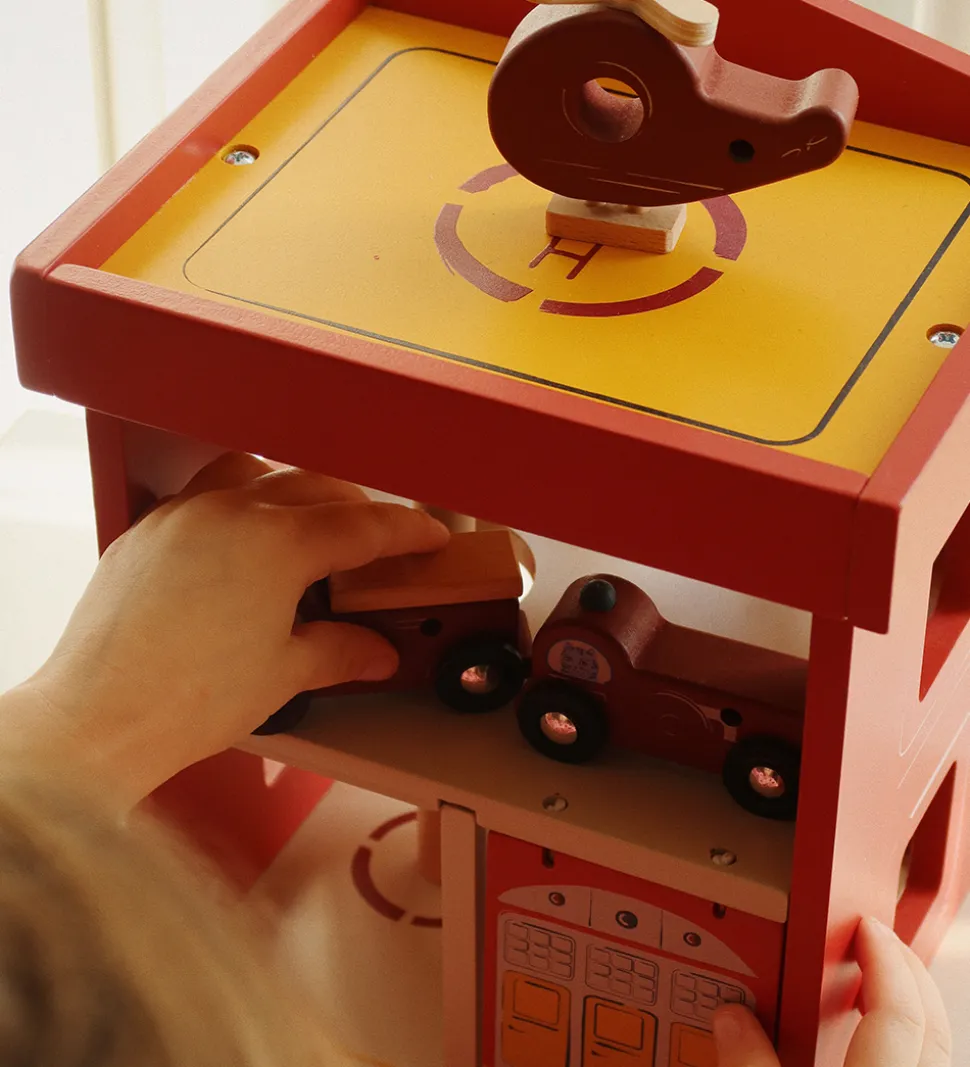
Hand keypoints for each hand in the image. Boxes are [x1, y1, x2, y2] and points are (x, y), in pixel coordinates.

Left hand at [1, 455, 449, 806]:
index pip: (363, 523)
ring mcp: (183, 515)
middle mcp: (230, 513)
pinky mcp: (147, 531)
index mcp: (276, 543)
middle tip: (376, 543)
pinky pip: (205, 492)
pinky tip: (242, 541)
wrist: (97, 720)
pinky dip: (238, 502)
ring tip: (308, 526)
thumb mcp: (284, 674)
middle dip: (356, 509)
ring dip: (293, 490)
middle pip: (315, 486)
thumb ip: (340, 651)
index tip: (427, 534)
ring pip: (255, 473)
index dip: (405, 529)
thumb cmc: (183, 700)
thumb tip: (373, 651)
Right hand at [712, 917, 950, 1065]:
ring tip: (882, 985)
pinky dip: (911, 1047)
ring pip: (939, 1051)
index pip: (898, 1011)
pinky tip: (880, 1047)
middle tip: (879, 939)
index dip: (884, 959)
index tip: (866, 925)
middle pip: (933, 1024)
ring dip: (915, 1010)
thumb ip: (750, 1064)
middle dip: (908, 972)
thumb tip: (733, 1019)